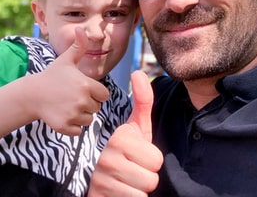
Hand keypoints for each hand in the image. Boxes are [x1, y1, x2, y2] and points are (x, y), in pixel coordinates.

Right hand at [26, 27, 109, 134]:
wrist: (32, 94)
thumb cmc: (52, 75)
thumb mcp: (66, 60)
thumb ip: (79, 46)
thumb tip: (81, 28)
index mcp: (86, 85)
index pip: (104, 95)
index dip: (96, 93)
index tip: (85, 90)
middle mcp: (82, 100)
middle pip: (97, 108)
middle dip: (89, 104)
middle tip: (73, 97)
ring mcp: (73, 114)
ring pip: (89, 120)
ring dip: (82, 115)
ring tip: (68, 106)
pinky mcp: (64, 126)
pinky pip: (79, 131)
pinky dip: (73, 126)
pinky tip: (64, 115)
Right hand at [88, 70, 163, 196]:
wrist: (101, 180)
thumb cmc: (125, 151)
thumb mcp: (136, 127)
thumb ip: (142, 101)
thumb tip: (138, 71)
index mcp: (120, 138)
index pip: (156, 159)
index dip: (150, 160)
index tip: (136, 155)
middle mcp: (108, 157)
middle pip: (153, 177)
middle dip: (146, 176)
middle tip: (132, 169)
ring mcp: (102, 180)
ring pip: (144, 192)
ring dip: (138, 189)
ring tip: (125, 180)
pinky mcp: (99, 196)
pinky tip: (119, 192)